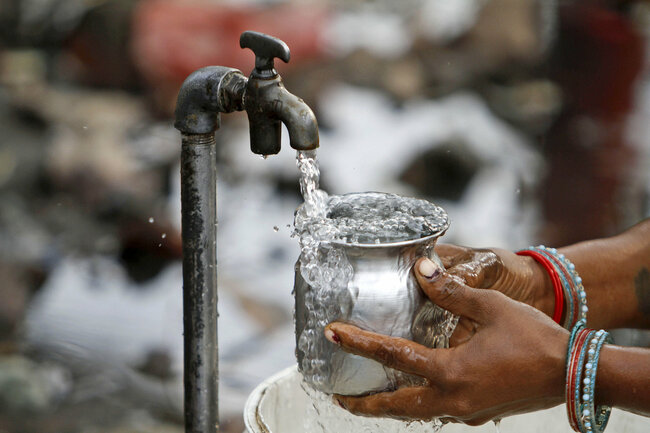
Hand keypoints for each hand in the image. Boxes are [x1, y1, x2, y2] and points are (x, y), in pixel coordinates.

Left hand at [324, 257, 568, 424]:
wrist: (573, 374)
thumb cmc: (535, 339)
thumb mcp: (492, 308)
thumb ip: (452, 291)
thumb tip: (421, 268)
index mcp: (450, 371)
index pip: (392, 355)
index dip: (358, 343)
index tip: (331, 334)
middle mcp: (452, 399)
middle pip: (395, 405)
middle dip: (363, 403)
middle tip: (337, 393)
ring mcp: (465, 412)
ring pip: (415, 414)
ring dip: (388, 406)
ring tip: (366, 398)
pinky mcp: (478, 414)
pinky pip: (437, 412)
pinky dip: (417, 405)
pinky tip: (415, 392)